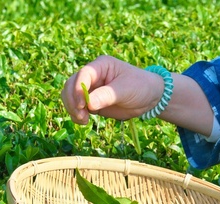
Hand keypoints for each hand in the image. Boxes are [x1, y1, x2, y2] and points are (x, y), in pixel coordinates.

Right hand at [61, 55, 214, 134]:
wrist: (149, 97)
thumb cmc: (140, 86)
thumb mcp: (125, 90)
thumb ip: (107, 95)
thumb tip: (89, 104)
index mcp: (101, 66)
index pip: (83, 74)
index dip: (78, 89)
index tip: (81, 105)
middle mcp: (92, 76)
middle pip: (70, 85)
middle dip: (72, 101)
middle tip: (81, 115)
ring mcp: (90, 90)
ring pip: (70, 96)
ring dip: (72, 108)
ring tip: (83, 120)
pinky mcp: (91, 103)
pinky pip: (76, 107)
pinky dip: (76, 115)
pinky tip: (84, 122)